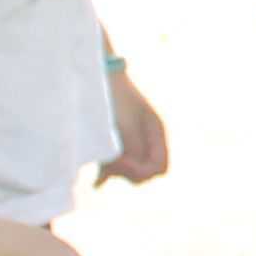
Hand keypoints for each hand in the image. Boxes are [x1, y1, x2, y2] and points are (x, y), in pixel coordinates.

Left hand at [100, 65, 169, 184]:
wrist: (97, 73)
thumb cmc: (112, 96)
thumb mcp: (123, 123)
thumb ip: (131, 150)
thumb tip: (130, 172)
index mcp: (157, 132)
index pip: (158, 168)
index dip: (140, 170)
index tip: (119, 160)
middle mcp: (148, 139)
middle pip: (146, 172)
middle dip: (128, 173)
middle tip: (108, 164)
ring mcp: (134, 140)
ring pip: (131, 171)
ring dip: (117, 172)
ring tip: (99, 168)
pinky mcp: (117, 141)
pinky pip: (119, 166)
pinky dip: (109, 173)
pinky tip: (97, 182)